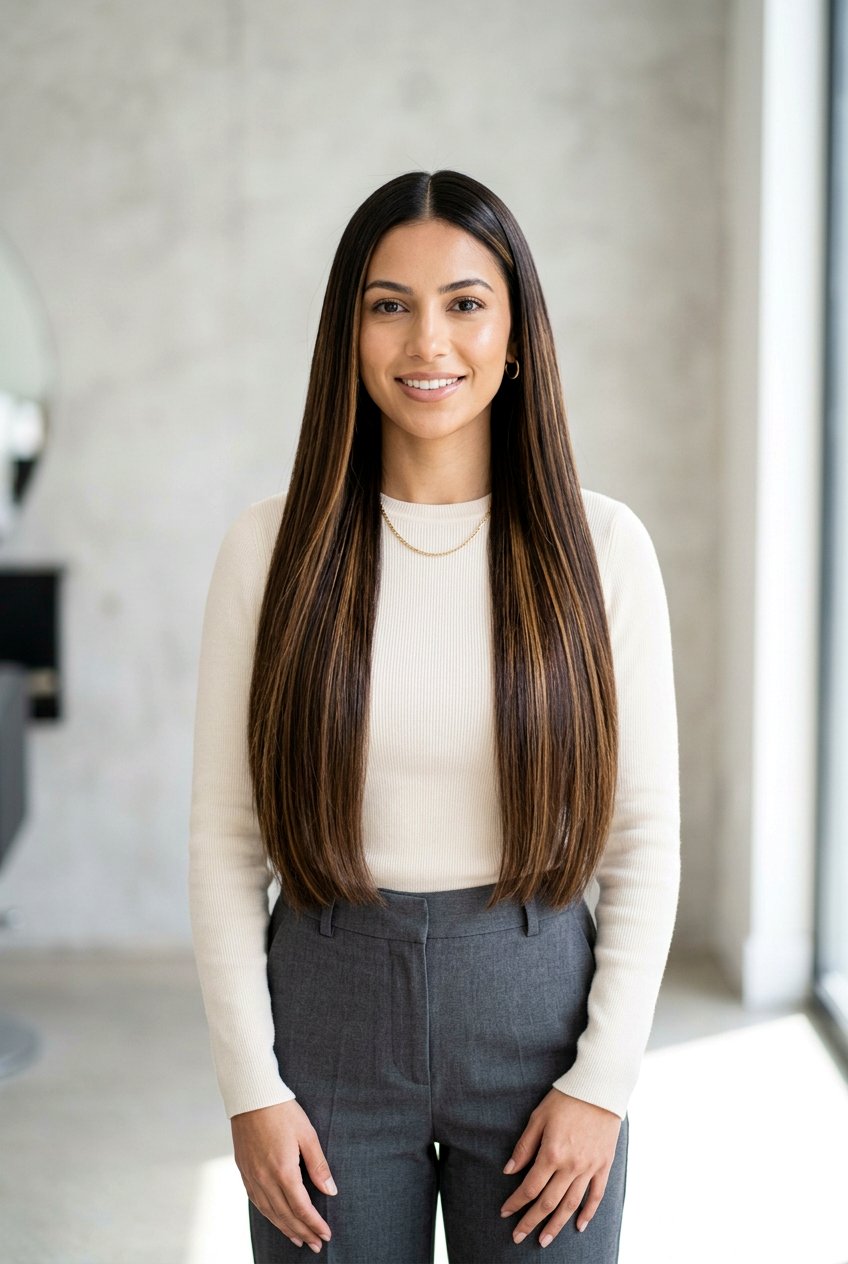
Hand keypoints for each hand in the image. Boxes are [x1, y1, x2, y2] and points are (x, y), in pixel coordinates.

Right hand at [231, 1099, 337, 1252]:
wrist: (251, 1095)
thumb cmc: (281, 1110)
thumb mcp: (307, 1134)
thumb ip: (318, 1165)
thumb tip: (330, 1191)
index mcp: (283, 1170)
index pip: (301, 1207)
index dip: (314, 1223)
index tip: (326, 1234)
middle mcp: (265, 1178)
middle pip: (285, 1215)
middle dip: (303, 1232)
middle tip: (316, 1244)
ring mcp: (252, 1176)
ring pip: (270, 1212)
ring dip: (286, 1228)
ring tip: (299, 1240)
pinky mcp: (244, 1171)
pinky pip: (257, 1202)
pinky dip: (269, 1216)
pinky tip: (277, 1220)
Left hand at [499, 1088, 620, 1246]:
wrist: (600, 1087)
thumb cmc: (566, 1098)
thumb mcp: (538, 1117)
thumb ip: (524, 1146)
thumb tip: (509, 1170)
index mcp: (551, 1153)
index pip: (530, 1187)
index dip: (516, 1202)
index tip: (505, 1212)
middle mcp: (571, 1166)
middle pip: (548, 1202)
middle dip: (531, 1222)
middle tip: (519, 1237)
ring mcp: (589, 1167)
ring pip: (571, 1204)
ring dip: (556, 1225)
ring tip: (545, 1240)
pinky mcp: (604, 1165)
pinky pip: (596, 1195)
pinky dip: (588, 1213)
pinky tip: (579, 1225)